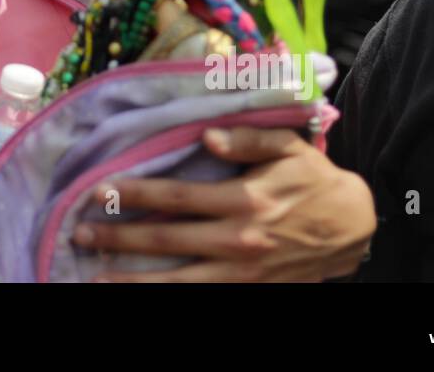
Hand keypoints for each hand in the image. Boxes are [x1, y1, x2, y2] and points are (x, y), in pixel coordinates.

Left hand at [73, 126, 374, 281]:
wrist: (353, 227)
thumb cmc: (313, 179)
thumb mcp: (288, 146)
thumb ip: (248, 138)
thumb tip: (209, 136)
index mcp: (245, 201)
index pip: (177, 198)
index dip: (136, 195)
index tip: (99, 192)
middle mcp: (239, 241)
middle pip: (168, 243)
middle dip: (120, 240)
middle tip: (80, 235)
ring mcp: (243, 274)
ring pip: (179, 282)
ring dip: (135, 281)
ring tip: (95, 278)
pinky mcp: (250, 292)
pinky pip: (202, 297)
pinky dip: (168, 296)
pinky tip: (136, 292)